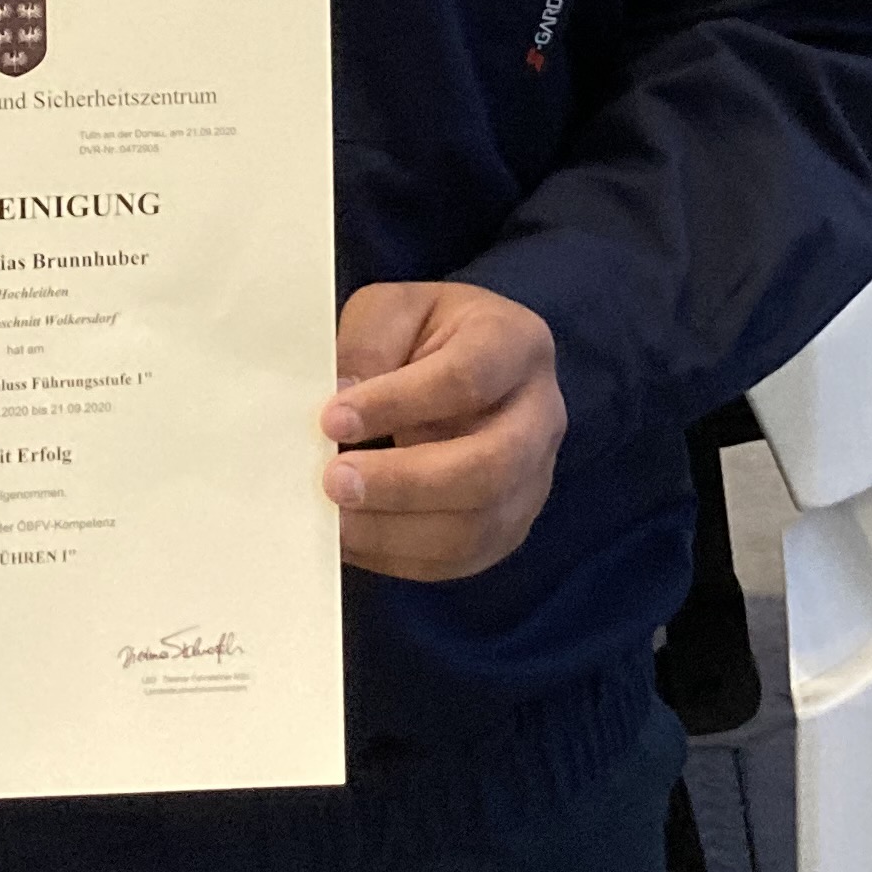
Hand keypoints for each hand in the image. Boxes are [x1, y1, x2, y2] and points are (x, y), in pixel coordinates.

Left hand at [321, 282, 565, 582]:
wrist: (467, 371)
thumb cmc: (426, 336)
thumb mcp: (391, 311)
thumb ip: (368, 345)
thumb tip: (341, 406)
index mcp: (516, 344)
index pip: (467, 379)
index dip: (398, 403)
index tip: (331, 419)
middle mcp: (540, 416)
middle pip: (491, 467)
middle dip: (405, 482)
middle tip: (334, 481)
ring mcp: (533, 479)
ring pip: (477, 525)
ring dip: (396, 531)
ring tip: (335, 519)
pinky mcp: (509, 527)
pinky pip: (460, 559)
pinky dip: (399, 556)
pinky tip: (353, 538)